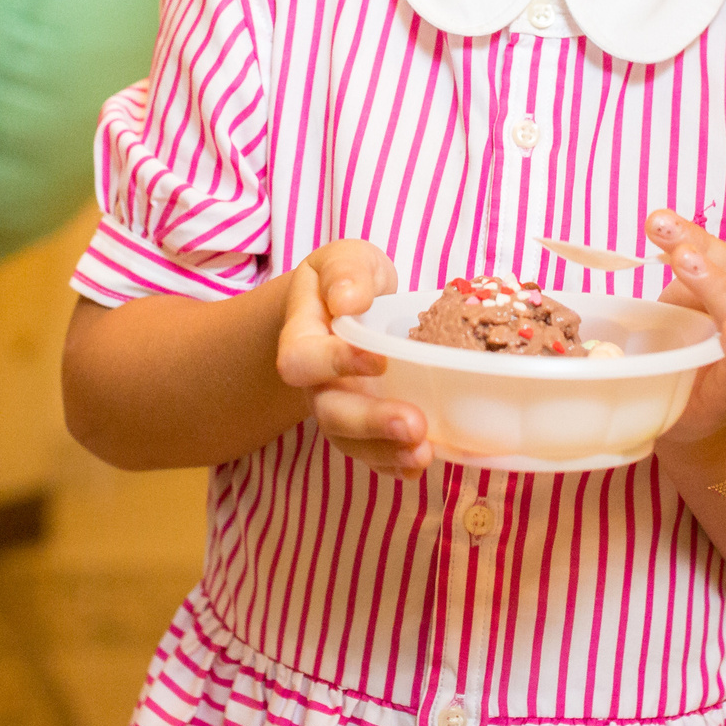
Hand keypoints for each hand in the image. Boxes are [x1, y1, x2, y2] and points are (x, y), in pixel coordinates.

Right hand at [274, 238, 431, 477]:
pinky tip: (420, 466)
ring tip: (423, 454)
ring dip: (386, 451)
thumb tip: (349, 299)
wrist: (348, 306)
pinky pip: (374, 454)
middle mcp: (317, 383)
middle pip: (330, 413)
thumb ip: (345, 272)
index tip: (379, 360)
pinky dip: (395, 464)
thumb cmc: (347, 280)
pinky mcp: (366, 427)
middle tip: (413, 425)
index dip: (335, 364)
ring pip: (352, 442)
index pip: (303, 360)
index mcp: (302, 338)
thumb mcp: (345, 260)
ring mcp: (341, 408)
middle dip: (370, 423)